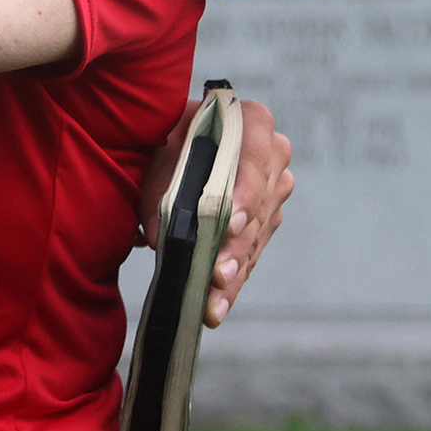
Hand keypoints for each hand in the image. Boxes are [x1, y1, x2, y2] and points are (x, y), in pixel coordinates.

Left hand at [137, 95, 291, 327]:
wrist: (173, 143)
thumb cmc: (168, 136)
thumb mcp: (159, 148)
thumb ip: (158, 186)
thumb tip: (157, 236)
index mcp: (252, 123)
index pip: (256, 155)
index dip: (246, 190)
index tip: (231, 221)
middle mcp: (272, 158)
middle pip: (259, 206)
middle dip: (236, 245)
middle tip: (217, 273)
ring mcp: (271, 194)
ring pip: (255, 238)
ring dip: (232, 272)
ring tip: (211, 301)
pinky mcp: (262, 224)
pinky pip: (249, 255)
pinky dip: (229, 283)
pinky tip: (214, 308)